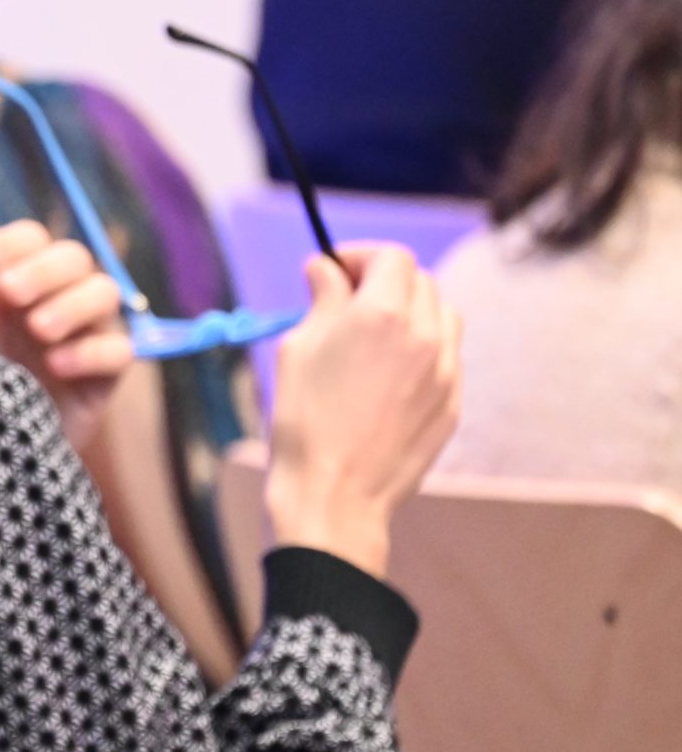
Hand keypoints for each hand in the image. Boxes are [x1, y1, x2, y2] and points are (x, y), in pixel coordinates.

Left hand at [0, 216, 133, 447]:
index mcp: (17, 283)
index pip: (34, 239)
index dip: (13, 241)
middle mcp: (55, 302)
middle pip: (75, 258)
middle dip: (43, 268)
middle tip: (6, 292)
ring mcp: (82, 338)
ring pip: (106, 294)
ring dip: (72, 303)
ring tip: (36, 329)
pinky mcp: (101, 382)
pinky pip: (120, 352)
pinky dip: (91, 351)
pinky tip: (56, 365)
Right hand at [265, 243, 463, 578]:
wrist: (335, 497)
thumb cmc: (304, 421)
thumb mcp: (298, 349)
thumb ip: (323, 300)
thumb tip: (326, 269)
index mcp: (383, 315)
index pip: (391, 257)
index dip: (360, 255)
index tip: (334, 270)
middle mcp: (425, 336)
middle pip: (420, 281)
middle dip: (384, 280)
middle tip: (348, 298)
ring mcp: (446, 373)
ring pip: (443, 316)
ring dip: (413, 310)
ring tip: (375, 334)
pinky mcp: (453, 405)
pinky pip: (446, 357)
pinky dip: (422, 348)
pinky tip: (388, 373)